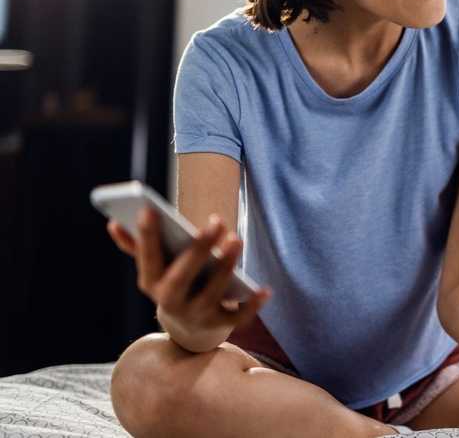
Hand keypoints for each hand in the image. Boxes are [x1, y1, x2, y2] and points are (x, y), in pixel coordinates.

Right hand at [106, 208, 270, 345]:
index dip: (147, 237)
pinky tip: (265, 289)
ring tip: (236, 240)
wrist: (189, 330)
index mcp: (151, 284)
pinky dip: (252, 306)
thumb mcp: (156, 268)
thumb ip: (138, 246)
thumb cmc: (175, 283)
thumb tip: (113, 223)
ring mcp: (196, 316)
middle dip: (198, 250)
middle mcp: (170, 303)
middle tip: (216, 221)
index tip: (148, 209)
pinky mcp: (220, 326)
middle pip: (182, 277)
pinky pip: (238, 318)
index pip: (147, 259)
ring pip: (212, 294)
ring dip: (225, 268)